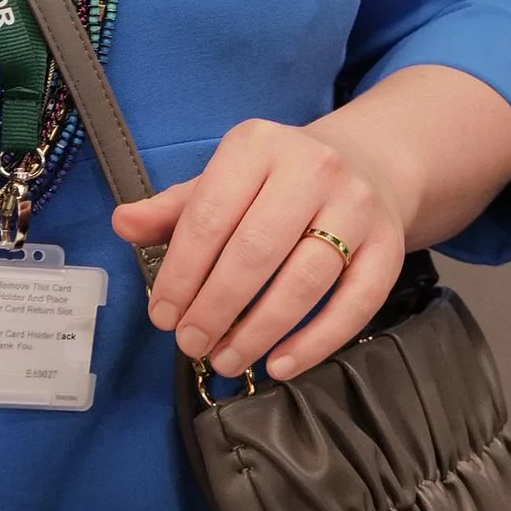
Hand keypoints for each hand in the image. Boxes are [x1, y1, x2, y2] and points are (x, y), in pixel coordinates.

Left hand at [113, 112, 411, 382]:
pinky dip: (316, 341)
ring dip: (261, 329)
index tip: (162, 316)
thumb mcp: (224, 180)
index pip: (210, 215)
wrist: (369, 163)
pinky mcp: (389, 246)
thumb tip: (122, 224)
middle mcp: (312, 168)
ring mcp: (356, 207)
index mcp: (258, 146)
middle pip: (256, 250)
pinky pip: (355, 303)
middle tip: (191, 343)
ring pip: (305, 279)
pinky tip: (280, 364)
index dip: (181, 272)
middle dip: (216, 306)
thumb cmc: (279, 182)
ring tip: (228, 360)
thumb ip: (175, 209)